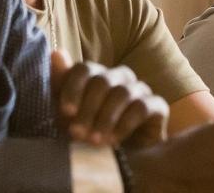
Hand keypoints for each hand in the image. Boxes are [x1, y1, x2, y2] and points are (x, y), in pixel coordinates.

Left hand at [51, 49, 167, 147]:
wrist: (120, 160)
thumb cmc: (90, 132)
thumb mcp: (68, 113)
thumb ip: (60, 84)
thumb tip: (56, 53)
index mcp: (97, 75)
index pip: (84, 69)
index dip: (73, 88)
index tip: (65, 111)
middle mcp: (120, 77)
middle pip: (103, 81)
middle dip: (87, 108)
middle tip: (77, 133)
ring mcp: (140, 90)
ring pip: (122, 93)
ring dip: (105, 118)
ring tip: (94, 141)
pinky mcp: (157, 106)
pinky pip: (141, 108)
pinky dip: (124, 125)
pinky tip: (113, 141)